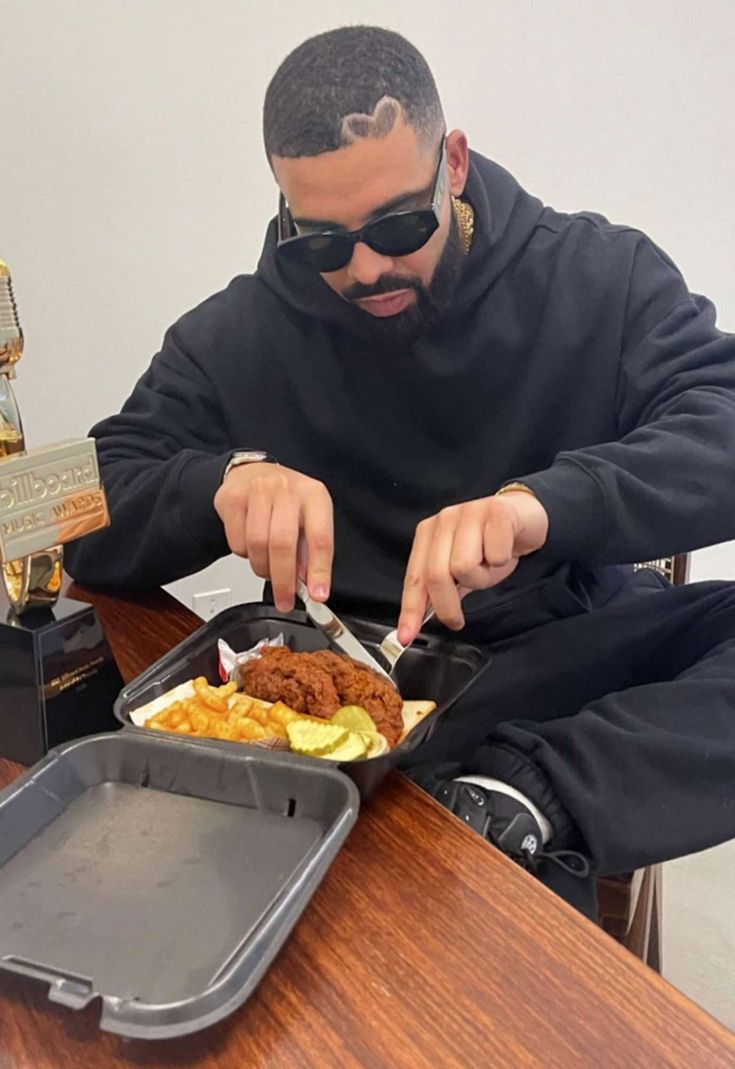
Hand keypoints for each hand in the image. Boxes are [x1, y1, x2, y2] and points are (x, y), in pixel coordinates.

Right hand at [214, 463, 332, 612]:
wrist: (252, 473)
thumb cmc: (285, 501)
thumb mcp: (308, 520)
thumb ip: (310, 552)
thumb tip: (310, 586)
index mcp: (314, 496)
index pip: (320, 538)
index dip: (319, 571)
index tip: (317, 595)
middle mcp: (287, 489)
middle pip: (283, 544)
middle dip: (283, 580)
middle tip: (284, 599)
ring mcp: (258, 491)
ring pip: (257, 546)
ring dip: (262, 568)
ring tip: (268, 568)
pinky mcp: (233, 499)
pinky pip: (237, 543)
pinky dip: (245, 555)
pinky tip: (252, 546)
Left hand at [397, 491, 548, 643]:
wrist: (525, 518)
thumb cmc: (491, 546)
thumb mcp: (462, 571)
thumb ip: (440, 591)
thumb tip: (417, 622)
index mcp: (429, 533)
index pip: (415, 576)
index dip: (410, 609)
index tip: (406, 637)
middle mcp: (445, 519)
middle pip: (437, 575)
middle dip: (447, 606)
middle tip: (457, 620)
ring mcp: (470, 512)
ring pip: (465, 567)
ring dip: (482, 577)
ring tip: (489, 565)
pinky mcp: (497, 511)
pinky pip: (495, 554)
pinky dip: (502, 560)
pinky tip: (506, 550)